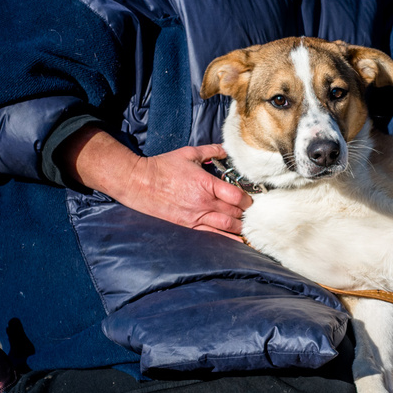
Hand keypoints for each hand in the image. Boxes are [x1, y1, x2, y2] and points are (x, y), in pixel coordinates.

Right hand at [57, 127, 251, 238]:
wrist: (139, 183)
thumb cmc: (163, 167)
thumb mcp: (189, 153)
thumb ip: (211, 151)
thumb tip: (227, 149)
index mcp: (205, 184)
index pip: (236, 196)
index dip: (247, 199)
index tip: (251, 199)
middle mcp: (203, 203)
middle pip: (234, 213)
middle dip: (246, 214)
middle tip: (252, 213)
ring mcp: (196, 216)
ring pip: (226, 227)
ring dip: (239, 228)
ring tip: (248, 227)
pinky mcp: (188, 225)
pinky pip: (212, 235)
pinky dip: (227, 239)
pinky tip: (238, 242)